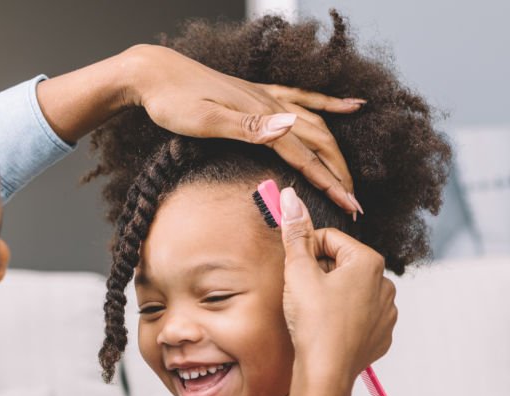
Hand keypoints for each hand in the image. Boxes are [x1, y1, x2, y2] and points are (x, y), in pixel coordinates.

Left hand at [122, 44, 364, 215]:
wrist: (154, 73)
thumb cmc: (172, 101)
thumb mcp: (205, 119)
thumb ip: (248, 127)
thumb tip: (290, 128)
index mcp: (261, 116)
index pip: (305, 156)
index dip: (330, 184)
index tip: (350, 207)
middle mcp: (270, 105)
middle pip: (318, 143)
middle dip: (339, 174)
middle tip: (355, 204)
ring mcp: (266, 98)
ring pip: (315, 125)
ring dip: (336, 152)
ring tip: (350, 177)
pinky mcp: (257, 94)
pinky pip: (303, 98)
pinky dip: (329, 104)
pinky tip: (350, 106)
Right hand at [278, 186, 395, 382]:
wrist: (326, 371)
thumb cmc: (314, 322)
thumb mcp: (298, 271)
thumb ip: (296, 233)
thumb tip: (290, 197)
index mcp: (368, 261)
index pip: (329, 240)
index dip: (306, 252)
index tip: (295, 269)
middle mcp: (385, 283)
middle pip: (342, 264)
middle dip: (320, 273)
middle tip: (302, 294)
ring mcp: (387, 311)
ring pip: (352, 290)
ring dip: (332, 295)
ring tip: (315, 314)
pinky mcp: (382, 334)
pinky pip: (361, 315)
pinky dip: (344, 317)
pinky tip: (328, 328)